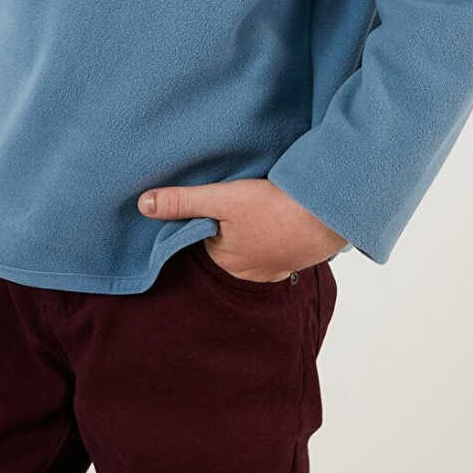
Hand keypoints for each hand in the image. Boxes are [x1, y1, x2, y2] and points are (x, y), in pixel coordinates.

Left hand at [137, 177, 347, 280]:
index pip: (197, 242)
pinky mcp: (295, 255)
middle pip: (223, 247)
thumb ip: (183, 202)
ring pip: (248, 248)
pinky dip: (268, 234)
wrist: (329, 214)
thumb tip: (143, 204)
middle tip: (222, 201)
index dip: (193, 223)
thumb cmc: (274, 208)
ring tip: (246, 208)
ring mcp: (274, 268)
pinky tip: (271, 217)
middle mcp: (248, 273)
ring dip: (246, 232)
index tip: (195, 205)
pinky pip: (273, 246)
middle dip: (220, 229)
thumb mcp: (222, 199)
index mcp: (224, 263)